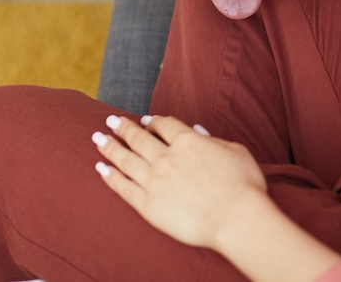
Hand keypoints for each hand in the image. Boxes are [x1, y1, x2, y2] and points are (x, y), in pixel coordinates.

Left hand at [93, 114, 267, 250]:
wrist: (234, 218)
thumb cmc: (242, 185)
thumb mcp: (235, 151)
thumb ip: (213, 140)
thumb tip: (198, 132)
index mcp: (188, 141)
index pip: (165, 126)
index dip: (154, 122)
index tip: (146, 121)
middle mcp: (166, 157)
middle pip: (138, 138)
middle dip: (123, 128)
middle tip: (110, 121)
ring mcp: (154, 180)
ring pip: (125, 160)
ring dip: (110, 147)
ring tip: (98, 139)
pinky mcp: (147, 204)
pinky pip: (123, 188)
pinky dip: (110, 177)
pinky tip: (101, 168)